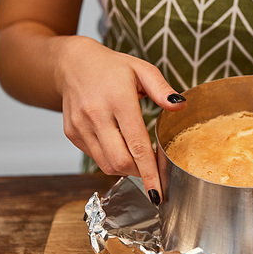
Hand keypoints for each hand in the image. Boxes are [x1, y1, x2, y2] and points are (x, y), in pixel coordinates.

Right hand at [55, 35, 185, 200]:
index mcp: (118, 99)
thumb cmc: (112, 67)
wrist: (72, 63)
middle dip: (140, 173)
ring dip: (126, 169)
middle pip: (120, 161)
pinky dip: (110, 159)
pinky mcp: (71, 133)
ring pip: (106, 164)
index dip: (149, 171)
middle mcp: (95, 114)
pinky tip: (119, 147)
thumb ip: (162, 89)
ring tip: (137, 159)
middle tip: (152, 169)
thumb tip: (181, 107)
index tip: (158, 190)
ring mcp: (80, 126)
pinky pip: (95, 157)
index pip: (137, 144)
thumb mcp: (142, 69)